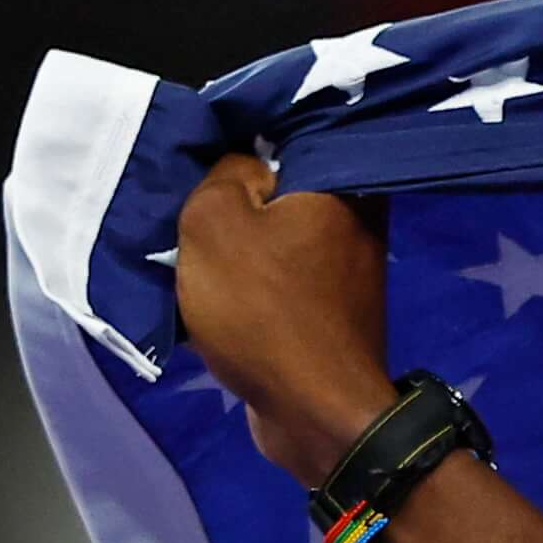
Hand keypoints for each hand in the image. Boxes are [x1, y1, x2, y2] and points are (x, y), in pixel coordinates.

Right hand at [172, 150, 399, 483]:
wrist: (315, 413)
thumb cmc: (264, 310)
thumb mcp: (215, 222)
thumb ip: (223, 174)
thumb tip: (243, 164)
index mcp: (342, 183)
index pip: (288, 129)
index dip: (237, 130)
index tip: (197, 138)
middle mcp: (356, 218)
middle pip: (280, 182)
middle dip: (232, 189)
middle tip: (185, 190)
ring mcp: (346, 265)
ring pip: (274, 230)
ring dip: (234, 236)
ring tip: (189, 233)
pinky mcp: (330, 306)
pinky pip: (278, 272)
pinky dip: (248, 274)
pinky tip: (211, 276)